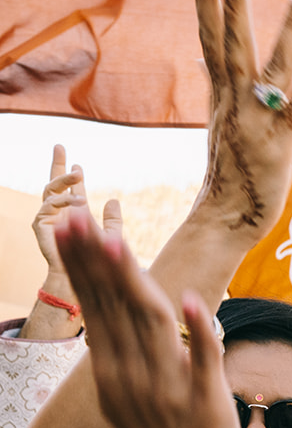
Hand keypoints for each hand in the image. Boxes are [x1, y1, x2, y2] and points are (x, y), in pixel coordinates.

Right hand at [33, 146, 122, 294]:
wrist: (82, 280)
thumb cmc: (97, 262)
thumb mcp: (109, 236)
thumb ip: (112, 219)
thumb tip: (114, 199)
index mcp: (72, 212)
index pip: (70, 188)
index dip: (70, 172)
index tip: (74, 157)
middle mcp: (58, 213)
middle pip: (54, 183)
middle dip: (57, 165)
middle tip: (61, 147)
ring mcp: (47, 217)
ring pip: (50, 190)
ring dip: (64, 180)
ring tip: (80, 172)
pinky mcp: (40, 224)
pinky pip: (47, 205)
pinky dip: (62, 200)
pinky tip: (78, 199)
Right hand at [54, 208, 245, 427]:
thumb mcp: (130, 399)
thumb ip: (123, 357)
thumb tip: (110, 317)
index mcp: (115, 374)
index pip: (96, 308)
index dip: (84, 266)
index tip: (69, 224)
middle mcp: (135, 378)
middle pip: (113, 308)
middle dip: (94, 261)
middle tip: (74, 215)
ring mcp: (171, 390)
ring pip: (149, 325)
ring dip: (132, 281)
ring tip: (115, 240)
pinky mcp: (207, 403)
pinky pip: (202, 362)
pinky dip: (198, 331)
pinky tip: (189, 299)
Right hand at [191, 0, 291, 236]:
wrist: (226, 218)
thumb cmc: (229, 170)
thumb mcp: (219, 121)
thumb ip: (215, 86)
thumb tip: (202, 62)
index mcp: (221, 93)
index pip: (209, 37)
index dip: (207, 4)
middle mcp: (235, 100)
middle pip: (232, 41)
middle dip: (233, 1)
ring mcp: (257, 119)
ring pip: (273, 65)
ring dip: (287, 28)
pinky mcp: (281, 141)